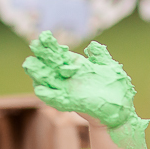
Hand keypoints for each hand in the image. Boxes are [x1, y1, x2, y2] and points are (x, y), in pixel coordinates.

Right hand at [23, 32, 148, 148]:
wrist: (120, 112)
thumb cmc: (117, 90)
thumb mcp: (110, 69)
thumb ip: (100, 56)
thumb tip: (92, 45)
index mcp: (78, 66)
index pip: (61, 54)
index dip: (52, 46)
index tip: (45, 37)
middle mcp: (70, 77)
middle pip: (51, 64)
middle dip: (43, 55)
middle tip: (34, 44)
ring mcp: (68, 90)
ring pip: (48, 81)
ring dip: (38, 73)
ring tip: (29, 64)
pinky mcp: (70, 103)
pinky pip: (56, 99)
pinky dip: (48, 95)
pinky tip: (40, 89)